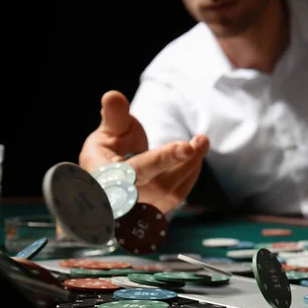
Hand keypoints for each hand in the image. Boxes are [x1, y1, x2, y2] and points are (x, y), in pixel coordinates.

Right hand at [79, 90, 209, 213]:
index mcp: (106, 177)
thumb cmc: (107, 156)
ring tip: (201, 140)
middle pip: (159, 184)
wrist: (108, 187)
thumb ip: (114, 117)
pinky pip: (179, 193)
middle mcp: (124, 199)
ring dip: (192, 163)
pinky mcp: (158, 212)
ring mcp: (143, 210)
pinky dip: (190, 171)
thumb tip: (113, 96)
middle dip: (183, 160)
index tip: (187, 148)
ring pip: (173, 190)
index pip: (137, 169)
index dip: (163, 158)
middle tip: (201, 139)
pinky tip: (192, 155)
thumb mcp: (107, 133)